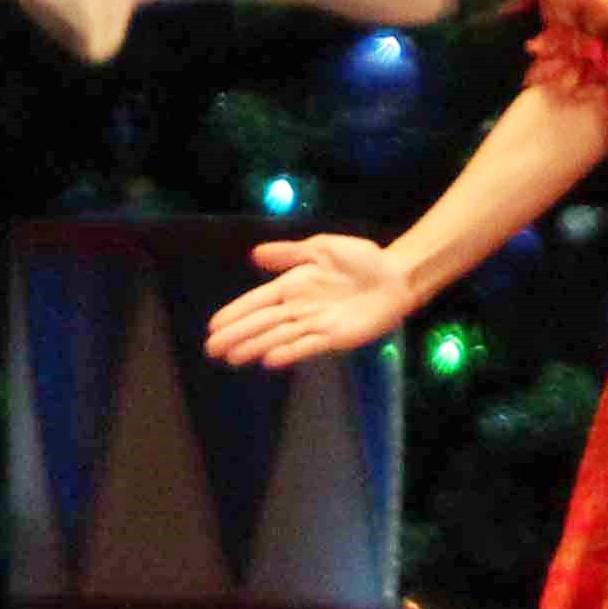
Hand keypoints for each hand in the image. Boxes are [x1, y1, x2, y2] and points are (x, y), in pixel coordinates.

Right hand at [201, 234, 415, 368]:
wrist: (395, 275)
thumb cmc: (361, 259)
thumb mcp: (322, 248)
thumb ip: (289, 253)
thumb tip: (255, 254)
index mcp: (294, 285)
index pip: (258, 302)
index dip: (236, 313)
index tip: (214, 326)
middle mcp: (300, 308)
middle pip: (263, 323)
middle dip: (237, 335)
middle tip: (212, 348)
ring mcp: (316, 324)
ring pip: (279, 337)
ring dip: (256, 347)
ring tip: (232, 357)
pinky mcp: (335, 337)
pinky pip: (307, 346)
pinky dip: (289, 353)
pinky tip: (269, 360)